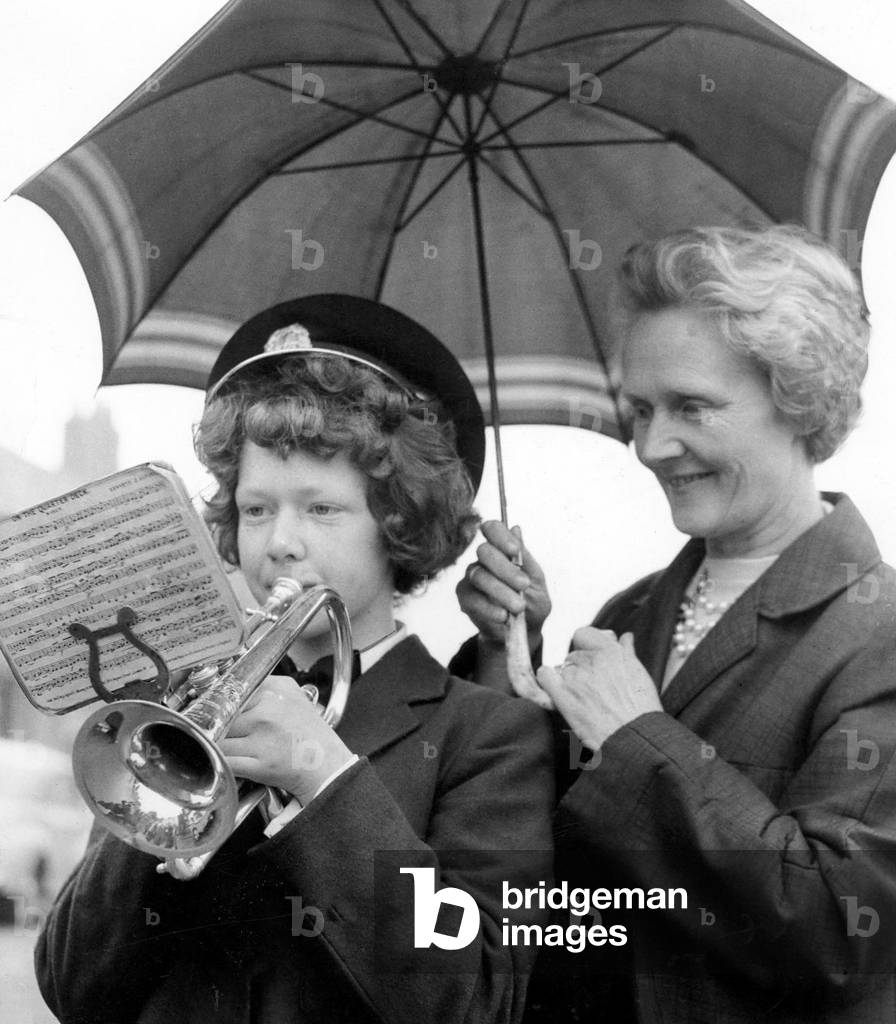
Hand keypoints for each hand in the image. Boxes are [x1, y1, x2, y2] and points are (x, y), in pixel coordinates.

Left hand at [219, 676, 353, 804]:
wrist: (328, 766)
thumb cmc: (311, 734)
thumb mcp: (292, 695)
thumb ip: (265, 686)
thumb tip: (233, 684)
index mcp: (275, 690)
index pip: (230, 691)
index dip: (218, 703)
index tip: (212, 710)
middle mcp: (268, 711)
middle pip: (221, 716)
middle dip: (217, 726)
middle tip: (220, 733)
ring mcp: (264, 738)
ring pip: (219, 739)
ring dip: (216, 746)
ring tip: (225, 748)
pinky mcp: (261, 764)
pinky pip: (225, 761)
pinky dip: (220, 763)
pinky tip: (224, 762)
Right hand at [456, 521, 551, 646]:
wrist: (525, 630)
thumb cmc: (532, 601)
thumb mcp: (536, 579)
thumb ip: (525, 557)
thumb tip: (516, 528)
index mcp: (502, 550)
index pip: (493, 529)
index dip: (500, 536)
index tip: (514, 551)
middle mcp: (483, 560)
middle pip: (484, 551)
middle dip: (505, 568)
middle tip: (523, 585)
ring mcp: (471, 578)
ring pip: (479, 576)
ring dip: (501, 592)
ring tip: (518, 607)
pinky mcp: (465, 598)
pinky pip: (473, 599)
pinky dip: (489, 608)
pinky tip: (503, 616)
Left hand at [537, 628, 661, 750]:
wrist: (634, 737)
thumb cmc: (641, 710)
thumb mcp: (639, 674)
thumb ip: (628, 651)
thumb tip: (626, 637)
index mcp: (611, 651)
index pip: (584, 634)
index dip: (586, 644)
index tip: (592, 656)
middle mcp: (591, 660)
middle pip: (574, 654)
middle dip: (581, 667)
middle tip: (593, 687)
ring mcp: (575, 676)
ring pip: (562, 667)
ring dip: (569, 679)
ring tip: (584, 698)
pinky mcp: (562, 695)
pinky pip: (545, 675)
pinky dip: (549, 681)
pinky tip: (558, 691)